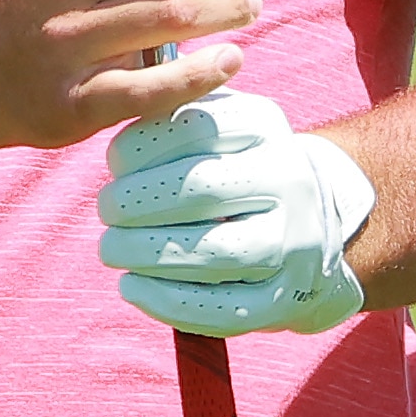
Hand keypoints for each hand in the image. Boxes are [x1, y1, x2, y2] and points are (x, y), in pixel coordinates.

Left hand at [98, 87, 375, 336]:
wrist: (309, 225)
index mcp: (265, 126)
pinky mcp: (287, 298)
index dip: (141, 145)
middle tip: (106, 209)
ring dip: (147, 253)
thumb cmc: (235, 168)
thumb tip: (120, 107)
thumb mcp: (215, 126)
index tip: (113, 163)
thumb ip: (169, 112)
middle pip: (203, 189)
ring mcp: (295, 242)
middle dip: (137, 202)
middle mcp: (290, 179)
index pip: (196, 127)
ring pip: (217, 252)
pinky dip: (167, 301)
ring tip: (111, 248)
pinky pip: (224, 309)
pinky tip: (131, 286)